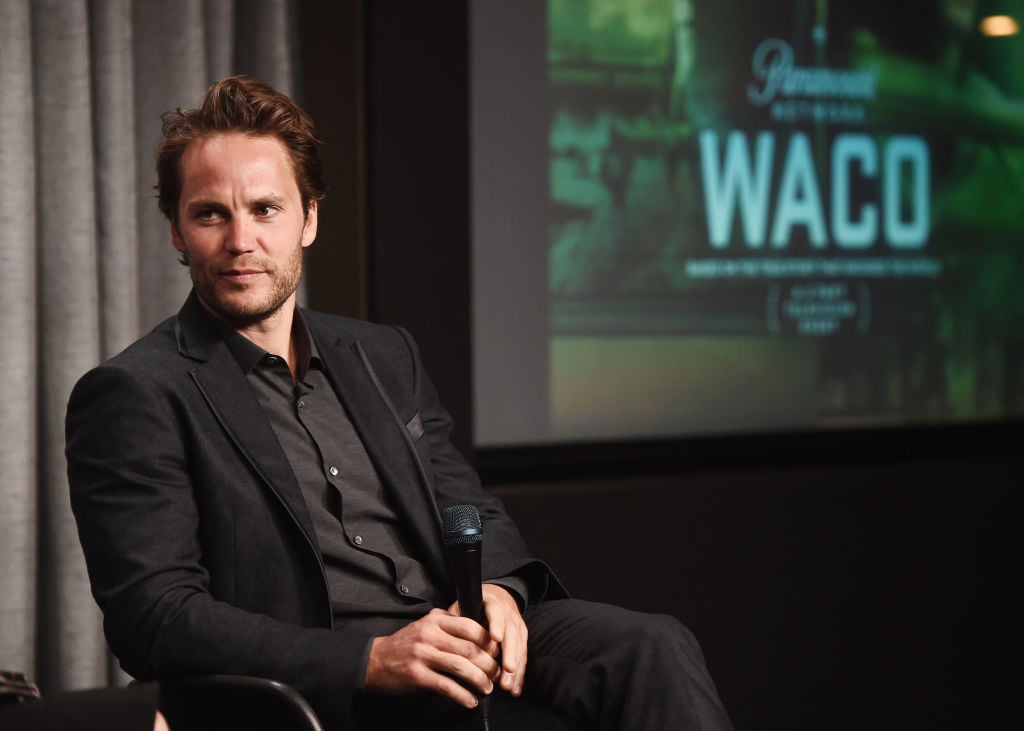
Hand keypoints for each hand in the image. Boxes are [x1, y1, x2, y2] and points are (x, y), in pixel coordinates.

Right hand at [364, 608, 499, 708]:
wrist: (375, 660)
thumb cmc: (405, 644)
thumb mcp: (426, 625)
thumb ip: (448, 624)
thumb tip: (479, 631)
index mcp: (435, 620)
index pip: (470, 626)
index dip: (488, 640)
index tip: (497, 652)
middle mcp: (430, 635)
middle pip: (469, 648)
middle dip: (488, 663)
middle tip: (497, 673)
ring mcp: (423, 655)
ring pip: (460, 667)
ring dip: (478, 679)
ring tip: (487, 688)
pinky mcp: (417, 675)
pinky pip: (446, 685)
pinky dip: (462, 695)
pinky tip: (470, 700)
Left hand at [451, 584, 527, 696]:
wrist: (498, 597)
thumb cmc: (477, 607)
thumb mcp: (464, 606)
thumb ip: (458, 620)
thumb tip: (448, 638)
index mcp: (492, 605)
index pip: (495, 613)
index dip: (496, 624)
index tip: (495, 638)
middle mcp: (508, 615)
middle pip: (511, 634)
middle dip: (510, 653)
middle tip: (506, 670)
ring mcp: (517, 626)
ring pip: (519, 648)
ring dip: (515, 668)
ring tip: (507, 685)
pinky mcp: (522, 638)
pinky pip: (523, 656)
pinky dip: (520, 674)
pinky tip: (515, 688)